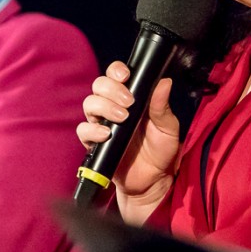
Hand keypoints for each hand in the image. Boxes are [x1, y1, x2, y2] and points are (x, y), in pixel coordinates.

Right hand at [76, 60, 179, 221]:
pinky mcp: (94, 143)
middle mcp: (113, 107)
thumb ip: (162, 106)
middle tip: (129, 102)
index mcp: (131, 98)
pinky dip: (92, 130)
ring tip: (122, 118)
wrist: (153, 180)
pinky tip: (107, 135)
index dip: (116, 71)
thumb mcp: (168, 128)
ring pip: (89, 104)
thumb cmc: (161, 150)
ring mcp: (102, 124)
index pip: (116, 75)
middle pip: (99, 86)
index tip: (125, 75)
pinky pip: (83, 130)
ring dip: (104, 107)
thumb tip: (164, 82)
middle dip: (111, 89)